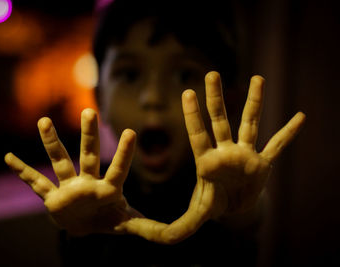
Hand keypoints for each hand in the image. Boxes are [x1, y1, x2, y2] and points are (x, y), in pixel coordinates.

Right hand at [5, 109, 138, 235]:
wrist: (84, 225)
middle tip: (89, 111)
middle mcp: (89, 182)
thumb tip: (177, 235)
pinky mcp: (52, 197)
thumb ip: (150, 227)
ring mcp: (69, 187)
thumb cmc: (108, 219)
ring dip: (51, 143)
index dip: (124, 153)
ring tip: (44, 120)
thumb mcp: (129, 224)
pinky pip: (35, 183)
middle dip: (89, 136)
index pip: (118, 169)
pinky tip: (8, 157)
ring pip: (59, 162)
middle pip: (88, 156)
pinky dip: (22, 172)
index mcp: (109, 189)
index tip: (130, 131)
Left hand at [182, 71, 305, 218]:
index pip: (198, 133)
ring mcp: (244, 154)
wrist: (235, 208)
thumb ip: (180, 226)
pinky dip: (288, 133)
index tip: (187, 92)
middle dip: (215, 98)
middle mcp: (225, 151)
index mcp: (207, 160)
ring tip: (258, 78)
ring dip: (253, 102)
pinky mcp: (262, 163)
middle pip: (219, 119)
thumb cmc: (213, 204)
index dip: (192, 114)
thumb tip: (162, 239)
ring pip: (249, 123)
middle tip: (211, 73)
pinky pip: (277, 145)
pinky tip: (300, 117)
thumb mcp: (197, 215)